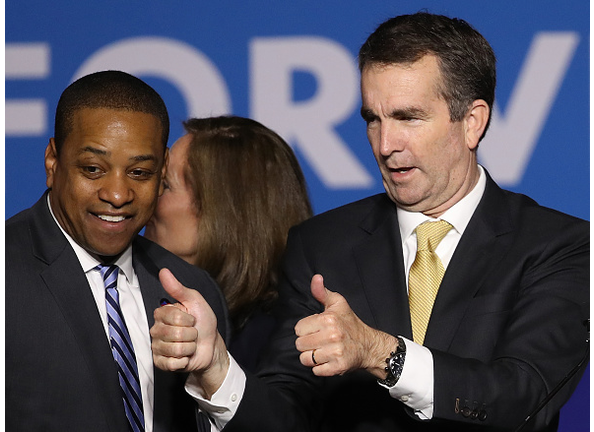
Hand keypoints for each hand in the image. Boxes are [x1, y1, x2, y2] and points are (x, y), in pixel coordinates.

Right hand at [150, 268, 228, 396]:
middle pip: (175, 334)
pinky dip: (184, 360)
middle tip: (192, 333)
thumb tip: (164, 271)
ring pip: (175, 349)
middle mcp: (156, 330)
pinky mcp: (160, 363)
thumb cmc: (203, 322)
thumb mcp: (194, 301)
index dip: (188, 319)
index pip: (174, 317)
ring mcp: (157, 347)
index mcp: (162, 314)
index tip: (191, 319)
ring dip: (190, 347)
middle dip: (191, 334)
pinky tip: (185, 356)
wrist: (210, 345)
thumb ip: (178, 288)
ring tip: (190, 344)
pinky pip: (171, 363)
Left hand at [294, 274, 396, 378]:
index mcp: (328, 319)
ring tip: (321, 351)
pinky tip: (327, 359)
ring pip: (305, 359)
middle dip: (307, 343)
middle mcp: (332, 336)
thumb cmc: (350, 323)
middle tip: (318, 340)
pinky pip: (316, 370)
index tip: (315, 329)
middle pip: (299, 344)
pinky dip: (319, 368)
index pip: (298, 328)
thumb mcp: (338, 304)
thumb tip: (316, 278)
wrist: (369, 345)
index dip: (305, 329)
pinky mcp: (338, 367)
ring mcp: (335, 353)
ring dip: (311, 357)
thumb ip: (322, 292)